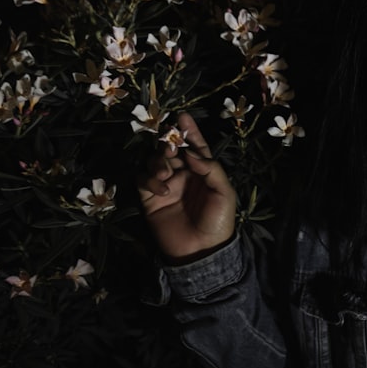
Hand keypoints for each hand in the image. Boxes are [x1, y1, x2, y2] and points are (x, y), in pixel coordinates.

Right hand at [137, 112, 236, 258]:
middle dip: (169, 143)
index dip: (189, 131)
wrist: (201, 250)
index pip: (195, 146)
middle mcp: (183, 175)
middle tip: (170, 146)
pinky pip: (142, 180)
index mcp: (203, 171)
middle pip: (171, 150)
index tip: (182, 116)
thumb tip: (191, 152)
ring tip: (166, 172)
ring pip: (154, 161)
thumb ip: (211, 168)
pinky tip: (161, 189)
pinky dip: (149, 179)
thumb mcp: (224, 192)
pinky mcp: (150, 198)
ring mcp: (166, 185)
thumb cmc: (218, 221)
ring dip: (158, 161)